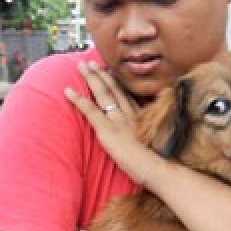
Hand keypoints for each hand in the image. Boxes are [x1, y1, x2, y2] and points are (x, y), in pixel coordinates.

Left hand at [64, 63, 165, 187]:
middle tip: (92, 62)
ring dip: (91, 78)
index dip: (117, 82)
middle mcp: (129, 114)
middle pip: (114, 89)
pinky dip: (78, 100)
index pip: (127, 95)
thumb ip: (154, 134)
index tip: (111, 71)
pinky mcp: (107, 130)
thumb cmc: (162, 162)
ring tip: (81, 66)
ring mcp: (118, 120)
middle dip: (102, 74)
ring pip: (103, 93)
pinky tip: (68, 91)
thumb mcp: (161, 142)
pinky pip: (90, 111)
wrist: (159, 167)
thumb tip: (155, 135)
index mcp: (142, 117)